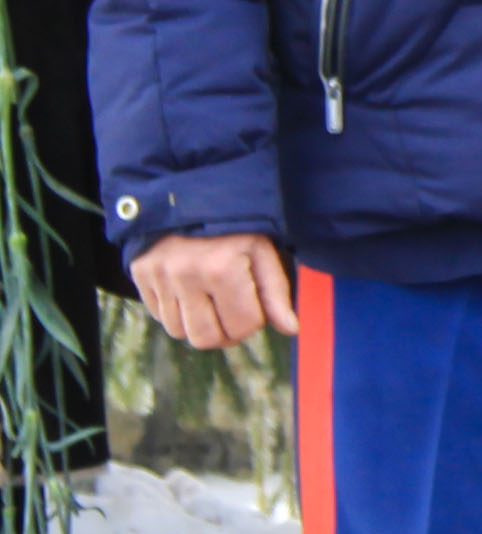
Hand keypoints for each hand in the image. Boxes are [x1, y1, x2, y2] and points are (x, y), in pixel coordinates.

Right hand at [129, 231, 296, 352]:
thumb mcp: (263, 249)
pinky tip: (190, 292)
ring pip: (179, 332)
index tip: (254, 304)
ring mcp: (159, 277)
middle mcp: (186, 276)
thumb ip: (275, 291)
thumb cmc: (234, 224)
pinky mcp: (140, 275)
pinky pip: (158, 315)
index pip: (242, 326)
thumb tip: (290, 328)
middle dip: (226, 333)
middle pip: (207, 338)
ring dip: (199, 324)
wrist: (188, 195)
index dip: (254, 320)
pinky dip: (176, 312)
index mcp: (222, 269)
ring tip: (211, 301)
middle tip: (233, 315)